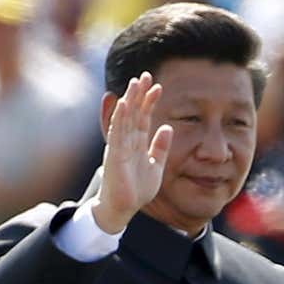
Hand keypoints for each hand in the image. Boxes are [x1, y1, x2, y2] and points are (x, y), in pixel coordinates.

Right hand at [93, 72, 171, 233]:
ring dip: (130, 100)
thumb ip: (161, 147)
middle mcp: (126, 141)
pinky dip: (120, 117)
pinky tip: (124, 103)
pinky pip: (117, 132)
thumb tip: (168, 127)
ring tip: (134, 83)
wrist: (123, 208)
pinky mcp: (114, 154)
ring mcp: (119, 146)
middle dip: (139, 94)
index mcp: (137, 143)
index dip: (149, 102)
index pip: (144, 117)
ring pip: (125, 118)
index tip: (157, 86)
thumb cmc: (136, 189)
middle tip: (145, 75)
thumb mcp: (155, 165)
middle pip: (133, 113)